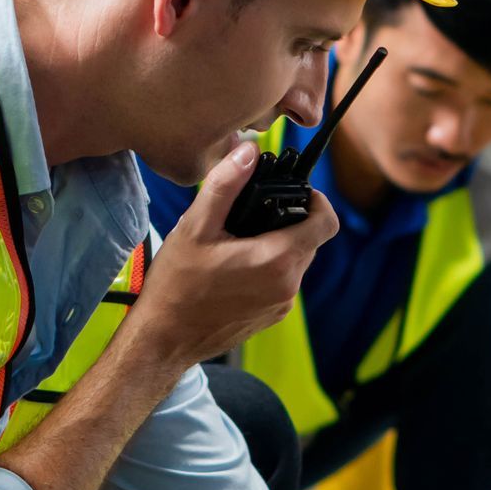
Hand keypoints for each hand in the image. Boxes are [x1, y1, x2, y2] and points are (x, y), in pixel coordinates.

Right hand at [132, 142, 337, 369]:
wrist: (163, 338)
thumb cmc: (176, 284)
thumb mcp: (196, 227)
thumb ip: (225, 184)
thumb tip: (247, 150)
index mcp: (277, 259)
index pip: (326, 222)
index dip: (317, 200)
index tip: (296, 191)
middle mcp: (288, 285)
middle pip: (310, 240)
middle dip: (289, 222)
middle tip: (252, 214)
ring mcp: (281, 305)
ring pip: (295, 261)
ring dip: (277, 246)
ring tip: (238, 241)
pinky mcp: (271, 317)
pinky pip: (282, 282)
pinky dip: (268, 269)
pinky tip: (234, 268)